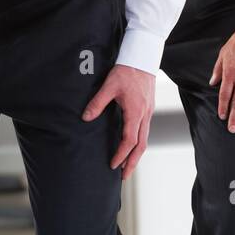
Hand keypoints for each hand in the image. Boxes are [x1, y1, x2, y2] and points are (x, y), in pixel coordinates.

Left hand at [81, 63, 154, 179]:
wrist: (143, 57)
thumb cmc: (127, 70)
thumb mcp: (109, 85)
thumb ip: (97, 102)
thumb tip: (86, 118)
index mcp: (135, 112)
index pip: (129, 140)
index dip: (121, 155)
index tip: (113, 165)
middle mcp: (144, 115)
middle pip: (141, 146)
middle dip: (132, 163)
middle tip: (123, 177)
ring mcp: (148, 113)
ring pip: (144, 140)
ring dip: (136, 155)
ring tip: (127, 166)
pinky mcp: (148, 109)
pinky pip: (145, 131)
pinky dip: (139, 143)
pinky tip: (131, 146)